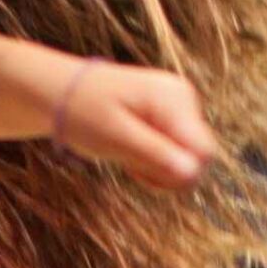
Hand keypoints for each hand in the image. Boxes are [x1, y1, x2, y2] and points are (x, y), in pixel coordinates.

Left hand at [53, 60, 214, 190]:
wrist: (62, 93)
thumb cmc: (83, 112)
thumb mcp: (116, 138)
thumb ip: (155, 156)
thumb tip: (192, 174)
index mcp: (174, 100)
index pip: (204, 153)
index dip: (177, 174)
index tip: (138, 169)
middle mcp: (184, 100)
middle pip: (199, 158)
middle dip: (166, 172)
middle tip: (128, 162)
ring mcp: (179, 107)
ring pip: (187, 158)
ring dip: (157, 168)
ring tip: (126, 153)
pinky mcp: (170, 117)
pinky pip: (176, 151)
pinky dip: (154, 160)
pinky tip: (131, 150)